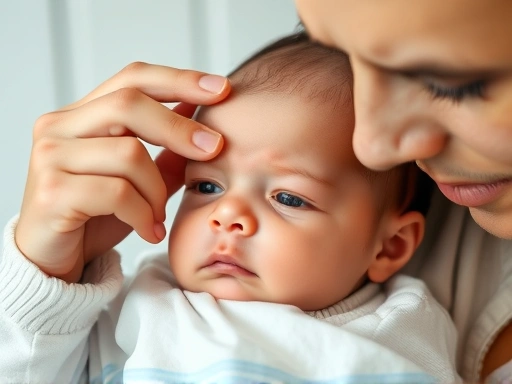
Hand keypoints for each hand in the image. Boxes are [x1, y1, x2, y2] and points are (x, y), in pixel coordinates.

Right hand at [15, 62, 230, 282]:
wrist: (56, 260)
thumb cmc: (97, 215)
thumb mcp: (142, 179)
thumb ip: (168, 148)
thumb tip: (199, 112)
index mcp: (81, 115)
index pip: (133, 78)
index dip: (180, 79)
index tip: (222, 88)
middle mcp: (60, 127)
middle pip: (129, 103)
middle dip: (180, 126)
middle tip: (214, 148)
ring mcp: (51, 157)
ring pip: (129, 153)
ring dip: (157, 190)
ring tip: (159, 215)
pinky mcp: (52, 192)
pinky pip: (117, 192)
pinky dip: (144, 214)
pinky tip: (149, 230)